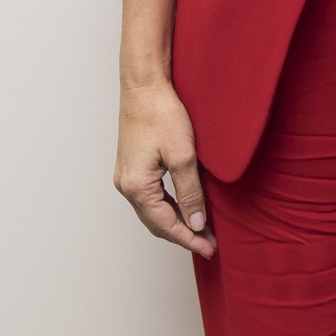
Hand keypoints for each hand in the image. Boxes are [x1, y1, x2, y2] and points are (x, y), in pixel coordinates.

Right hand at [114, 78, 216, 258]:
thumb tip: (195, 224)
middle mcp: (125, 186)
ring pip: (152, 212)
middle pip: (156, 223)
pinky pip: (149, 198)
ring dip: (176, 222)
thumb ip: (190, 193)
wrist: (144, 86)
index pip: (166, 225)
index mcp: (136, 187)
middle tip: (209, 243)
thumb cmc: (161, 114)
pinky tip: (184, 207)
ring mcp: (126, 176)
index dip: (190, 240)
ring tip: (200, 229)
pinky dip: (167, 208)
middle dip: (183, 235)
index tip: (210, 249)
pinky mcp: (131, 167)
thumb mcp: (183, 156)